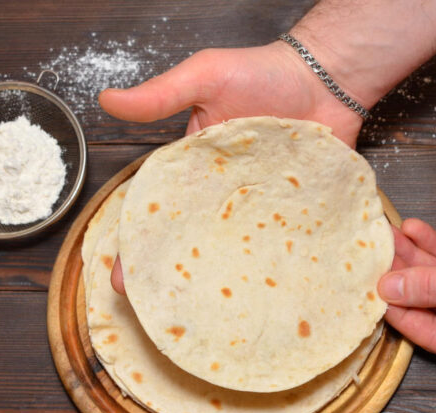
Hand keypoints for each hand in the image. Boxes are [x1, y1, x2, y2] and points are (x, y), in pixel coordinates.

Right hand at [100, 42, 365, 294]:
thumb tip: (108, 99)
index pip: (159, 213)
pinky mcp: (297, 215)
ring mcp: (261, 209)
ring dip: (224, 283)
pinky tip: (270, 297)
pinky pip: (283, 246)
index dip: (138, 246)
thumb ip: (162, 95)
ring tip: (210, 317)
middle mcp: (225, 196)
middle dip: (174, 278)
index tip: (124, 278)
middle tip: (160, 311)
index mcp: (195, 171)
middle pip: (194, 243)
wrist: (326, 77)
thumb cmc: (263, 73)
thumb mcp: (205, 77)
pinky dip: (276, 269)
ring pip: (237, 254)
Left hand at [378, 193, 435, 368]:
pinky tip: (411, 228)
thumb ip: (431, 287)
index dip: (399, 314)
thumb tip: (387, 290)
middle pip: (429, 301)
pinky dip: (432, 242)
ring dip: (412, 255)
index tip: (371, 294)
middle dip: (402, 278)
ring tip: (386, 236)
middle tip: (374, 258)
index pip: (430, 335)